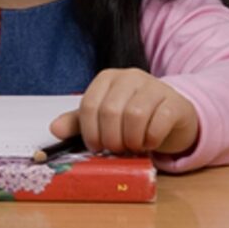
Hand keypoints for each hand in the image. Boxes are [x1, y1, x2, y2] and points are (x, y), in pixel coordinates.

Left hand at [49, 68, 198, 154]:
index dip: (89, 132)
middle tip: (116, 150)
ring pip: (135, 115)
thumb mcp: (102, 118)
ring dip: (131, 139)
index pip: (89, 105)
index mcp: (107, 79)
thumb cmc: (132, 116)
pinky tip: (150, 143)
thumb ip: (78, 123)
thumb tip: (54, 129)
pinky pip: (159, 122)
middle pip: (110, 111)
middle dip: (111, 139)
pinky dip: (151, 138)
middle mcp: (129, 77)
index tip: (96, 147)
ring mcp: (154, 86)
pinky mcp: (174, 101)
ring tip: (133, 146)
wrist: (172, 115)